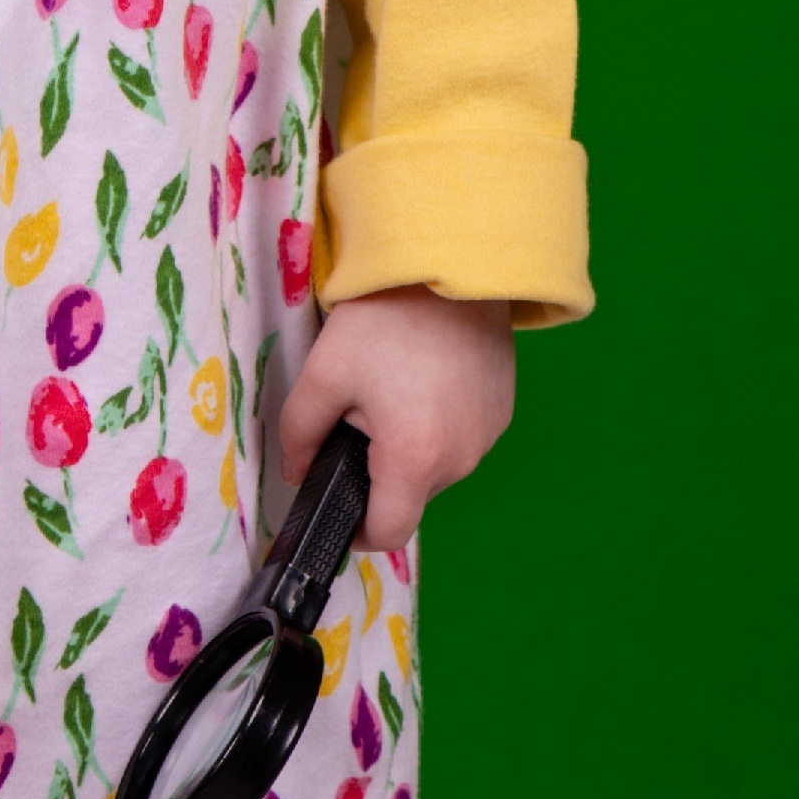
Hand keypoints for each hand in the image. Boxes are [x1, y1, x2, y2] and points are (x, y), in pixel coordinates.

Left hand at [274, 284, 514, 551]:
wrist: (450, 265)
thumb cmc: (383, 321)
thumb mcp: (323, 374)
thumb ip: (299, 433)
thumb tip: (295, 472)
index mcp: (414, 459)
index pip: (387, 532)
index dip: (356, 530)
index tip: (337, 506)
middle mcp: (460, 459)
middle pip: (410, 495)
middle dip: (380, 470)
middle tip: (361, 412)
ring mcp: (488, 436)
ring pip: (436, 466)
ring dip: (411, 446)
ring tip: (396, 388)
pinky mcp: (503, 412)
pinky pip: (461, 438)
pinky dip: (439, 423)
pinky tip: (426, 378)